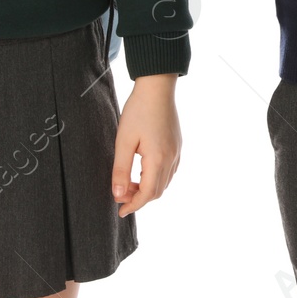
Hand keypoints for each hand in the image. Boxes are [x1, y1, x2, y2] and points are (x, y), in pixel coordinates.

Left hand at [111, 73, 181, 215]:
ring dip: (148, 189)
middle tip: (121, 197)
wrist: (157, 86)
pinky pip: (170, 170)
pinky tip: (143, 172)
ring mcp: (177, 151)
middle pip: (158, 191)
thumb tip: (118, 195)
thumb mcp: (123, 141)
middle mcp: (171, 158)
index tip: (120, 211)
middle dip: (140, 198)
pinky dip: (156, 178)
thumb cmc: (138, 111)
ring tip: (129, 185)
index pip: (148, 194)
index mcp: (158, 159)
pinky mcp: (177, 144)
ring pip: (165, 181)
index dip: (134, 205)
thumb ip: (120, 170)